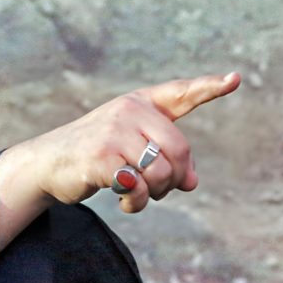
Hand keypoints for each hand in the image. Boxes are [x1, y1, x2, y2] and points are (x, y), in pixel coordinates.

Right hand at [0, 72, 240, 251]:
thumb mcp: (129, 149)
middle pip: (179, 150)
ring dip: (154, 195)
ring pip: (161, 173)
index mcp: (137, 103)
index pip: (179, 92)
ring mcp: (113, 132)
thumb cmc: (93, 154)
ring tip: (136, 194)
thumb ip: (164, 158)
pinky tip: (123, 199)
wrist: (47, 163)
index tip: (234, 79)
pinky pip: (138, 188)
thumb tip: (192, 182)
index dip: (208, 87)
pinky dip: (135, 202)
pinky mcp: (100, 156)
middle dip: (174, 179)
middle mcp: (127, 111)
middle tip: (158, 189)